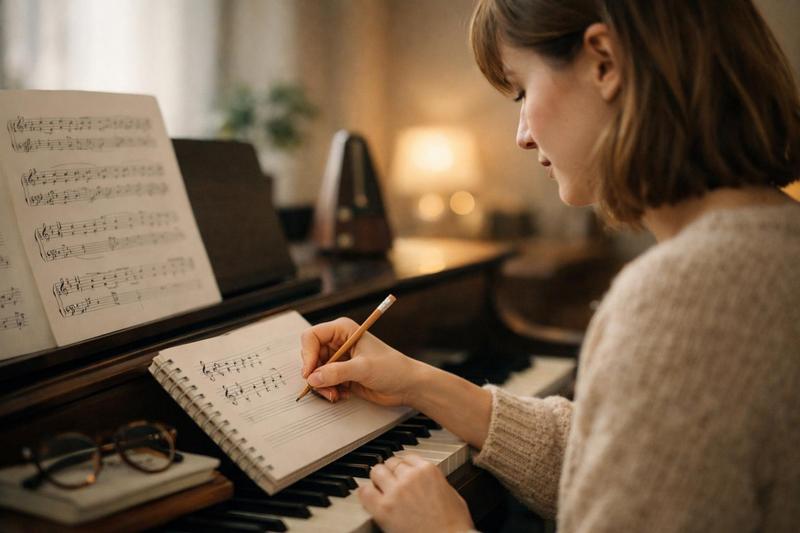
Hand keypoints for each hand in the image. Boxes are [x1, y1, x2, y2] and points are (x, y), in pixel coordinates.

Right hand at [300, 317, 426, 405]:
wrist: (406, 385)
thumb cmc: (392, 368)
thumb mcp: (363, 368)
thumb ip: (337, 372)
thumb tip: (313, 378)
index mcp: (342, 330)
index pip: (311, 336)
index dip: (307, 354)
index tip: (309, 372)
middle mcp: (338, 342)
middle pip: (310, 356)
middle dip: (315, 374)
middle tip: (325, 388)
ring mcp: (339, 359)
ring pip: (315, 372)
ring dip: (322, 386)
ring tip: (336, 394)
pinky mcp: (341, 374)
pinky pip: (323, 382)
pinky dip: (329, 390)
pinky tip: (343, 394)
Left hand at [359, 454, 473, 532]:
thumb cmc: (455, 525)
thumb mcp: (452, 495)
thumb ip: (437, 483)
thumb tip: (430, 484)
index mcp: (428, 470)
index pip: (408, 457)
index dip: (404, 465)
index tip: (401, 471)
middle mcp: (410, 476)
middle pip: (391, 462)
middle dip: (390, 471)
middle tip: (389, 479)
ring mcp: (395, 491)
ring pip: (377, 472)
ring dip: (377, 479)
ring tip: (378, 486)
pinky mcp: (383, 509)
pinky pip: (365, 491)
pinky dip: (365, 493)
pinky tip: (368, 497)